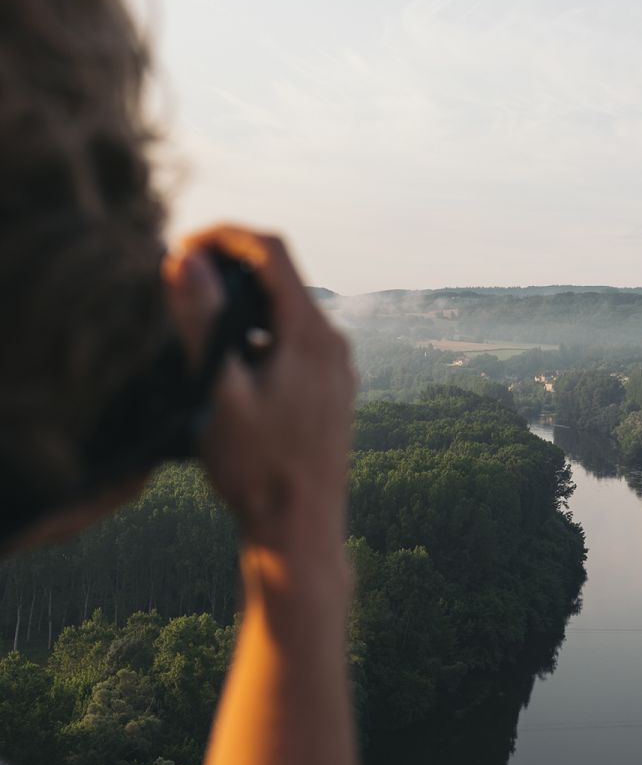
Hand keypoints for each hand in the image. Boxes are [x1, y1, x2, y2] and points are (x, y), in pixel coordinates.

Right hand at [164, 226, 355, 555]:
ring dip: (245, 304)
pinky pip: (297, 341)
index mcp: (310, 335)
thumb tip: (184, 259)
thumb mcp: (218, 392)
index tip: (182, 247)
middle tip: (180, 279)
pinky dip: (262, 334)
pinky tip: (232, 364)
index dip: (224, 236)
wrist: (300, 529)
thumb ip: (202, 321)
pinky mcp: (333, 389)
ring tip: (199, 322)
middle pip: (283, 276)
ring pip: (288, 311)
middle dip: (231, 267)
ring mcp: (338, 367)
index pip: (272, 250)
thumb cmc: (256, 468)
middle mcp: (333, 343)